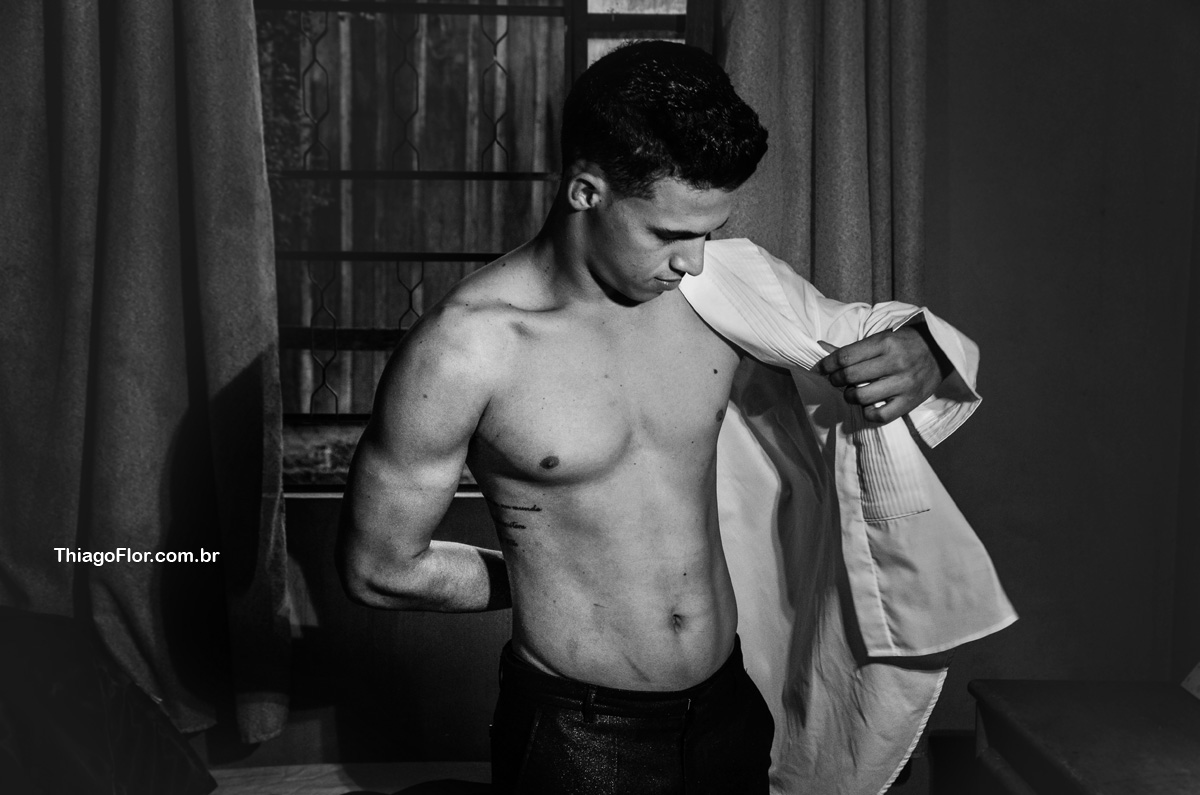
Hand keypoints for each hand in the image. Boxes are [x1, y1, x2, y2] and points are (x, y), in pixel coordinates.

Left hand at [815, 326, 949, 423]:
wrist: (941, 352)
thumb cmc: (905, 344)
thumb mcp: (882, 338)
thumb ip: (854, 348)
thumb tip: (821, 348)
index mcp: (886, 343)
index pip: (845, 357)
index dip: (827, 364)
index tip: (822, 368)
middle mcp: (895, 362)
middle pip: (850, 376)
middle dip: (836, 379)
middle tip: (837, 379)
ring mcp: (904, 384)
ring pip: (862, 397)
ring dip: (849, 396)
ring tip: (852, 392)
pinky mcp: (911, 401)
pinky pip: (880, 416)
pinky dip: (868, 413)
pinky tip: (867, 405)